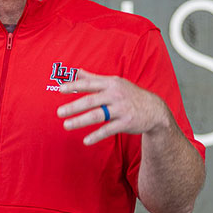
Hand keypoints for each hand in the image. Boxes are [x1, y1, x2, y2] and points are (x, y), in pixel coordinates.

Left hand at [57, 70, 172, 144]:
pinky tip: (86, 141)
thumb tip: (76, 72)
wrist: (154, 109)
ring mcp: (121, 109)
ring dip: (80, 121)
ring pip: (97, 115)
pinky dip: (96, 136)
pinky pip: (108, 130)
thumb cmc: (130, 95)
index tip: (60, 90)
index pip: (89, 83)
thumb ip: (94, 79)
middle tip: (59, 112)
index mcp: (111, 83)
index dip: (74, 86)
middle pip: (91, 100)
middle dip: (73, 106)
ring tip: (66, 125)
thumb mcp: (115, 83)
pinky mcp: (126, 123)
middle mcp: (115, 95)